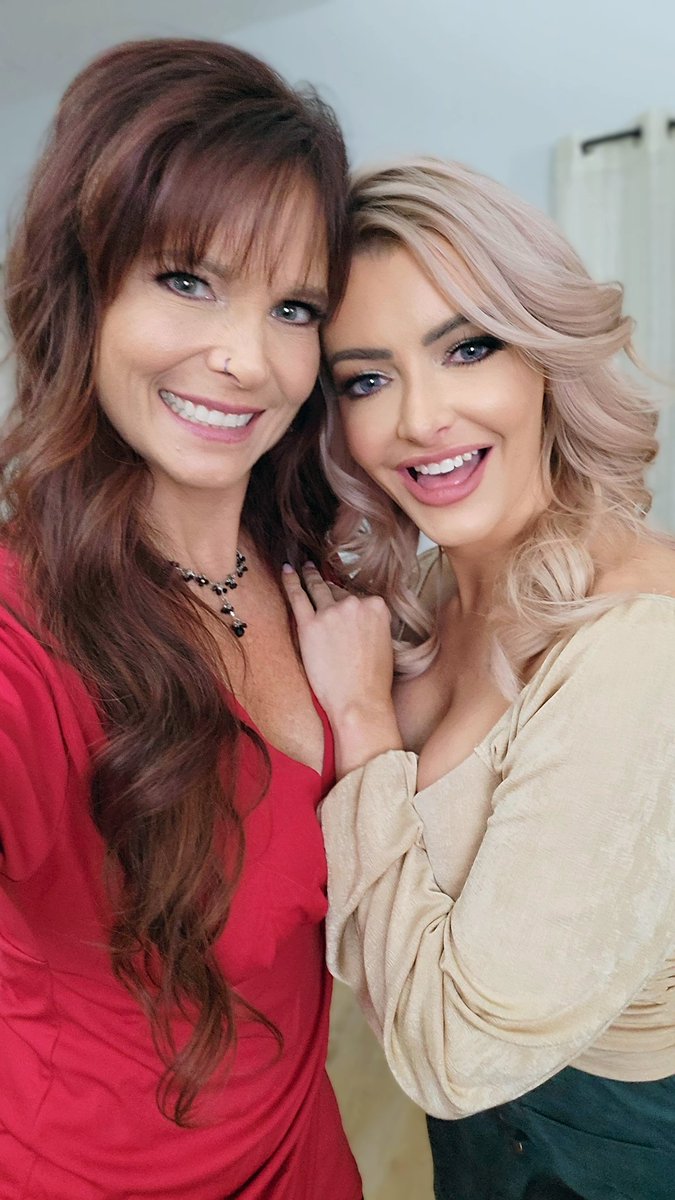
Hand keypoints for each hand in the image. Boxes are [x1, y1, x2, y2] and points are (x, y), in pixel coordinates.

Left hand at [282, 563, 401, 775]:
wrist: (359, 702)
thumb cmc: (373, 681)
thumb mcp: (384, 643)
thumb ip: (372, 624)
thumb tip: (359, 620)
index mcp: (377, 606)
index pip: (358, 596)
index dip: (349, 602)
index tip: (342, 601)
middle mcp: (355, 604)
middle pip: (338, 591)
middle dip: (330, 592)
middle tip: (317, 577)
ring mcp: (331, 613)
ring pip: (318, 588)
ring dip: (309, 576)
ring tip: (303, 568)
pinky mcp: (310, 625)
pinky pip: (298, 597)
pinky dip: (290, 582)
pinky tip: (286, 572)